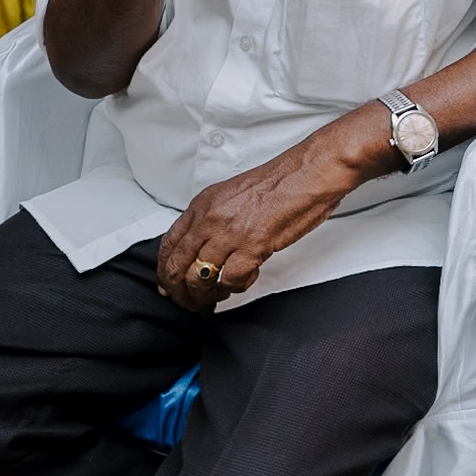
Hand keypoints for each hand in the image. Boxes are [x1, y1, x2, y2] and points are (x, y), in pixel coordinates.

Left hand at [154, 134, 368, 309]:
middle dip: (179, 291)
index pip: (169, 244)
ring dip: (204, 295)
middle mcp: (211, 218)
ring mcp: (230, 232)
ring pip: (198, 278)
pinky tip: (243, 281)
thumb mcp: (233, 194)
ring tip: (216, 297)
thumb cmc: (281, 182)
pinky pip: (230, 280)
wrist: (310, 173)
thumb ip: (214, 218)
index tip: (168, 284)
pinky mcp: (252, 246)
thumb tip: (202, 245)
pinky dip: (235, 288)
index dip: (165, 270)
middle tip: (188, 301)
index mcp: (204, 204)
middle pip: (177, 266)